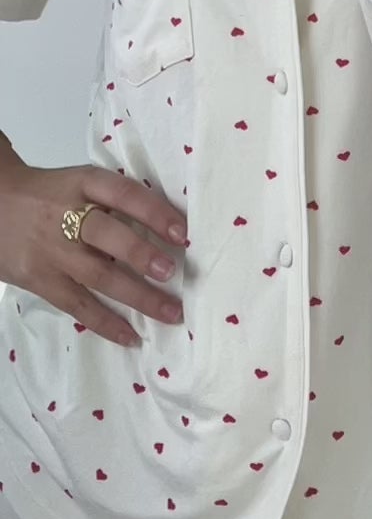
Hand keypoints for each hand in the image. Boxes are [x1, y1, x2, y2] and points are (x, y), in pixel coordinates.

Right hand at [0, 141, 187, 345]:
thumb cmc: (50, 195)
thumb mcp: (80, 182)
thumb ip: (114, 199)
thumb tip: (170, 225)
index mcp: (83, 183)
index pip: (123, 193)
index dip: (154, 212)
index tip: (183, 232)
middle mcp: (66, 215)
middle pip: (106, 234)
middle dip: (140, 254)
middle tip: (172, 272)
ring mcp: (52, 251)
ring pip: (97, 275)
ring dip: (137, 296)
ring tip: (169, 312)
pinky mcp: (40, 280)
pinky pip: (77, 305)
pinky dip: (106, 323)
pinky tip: (131, 336)